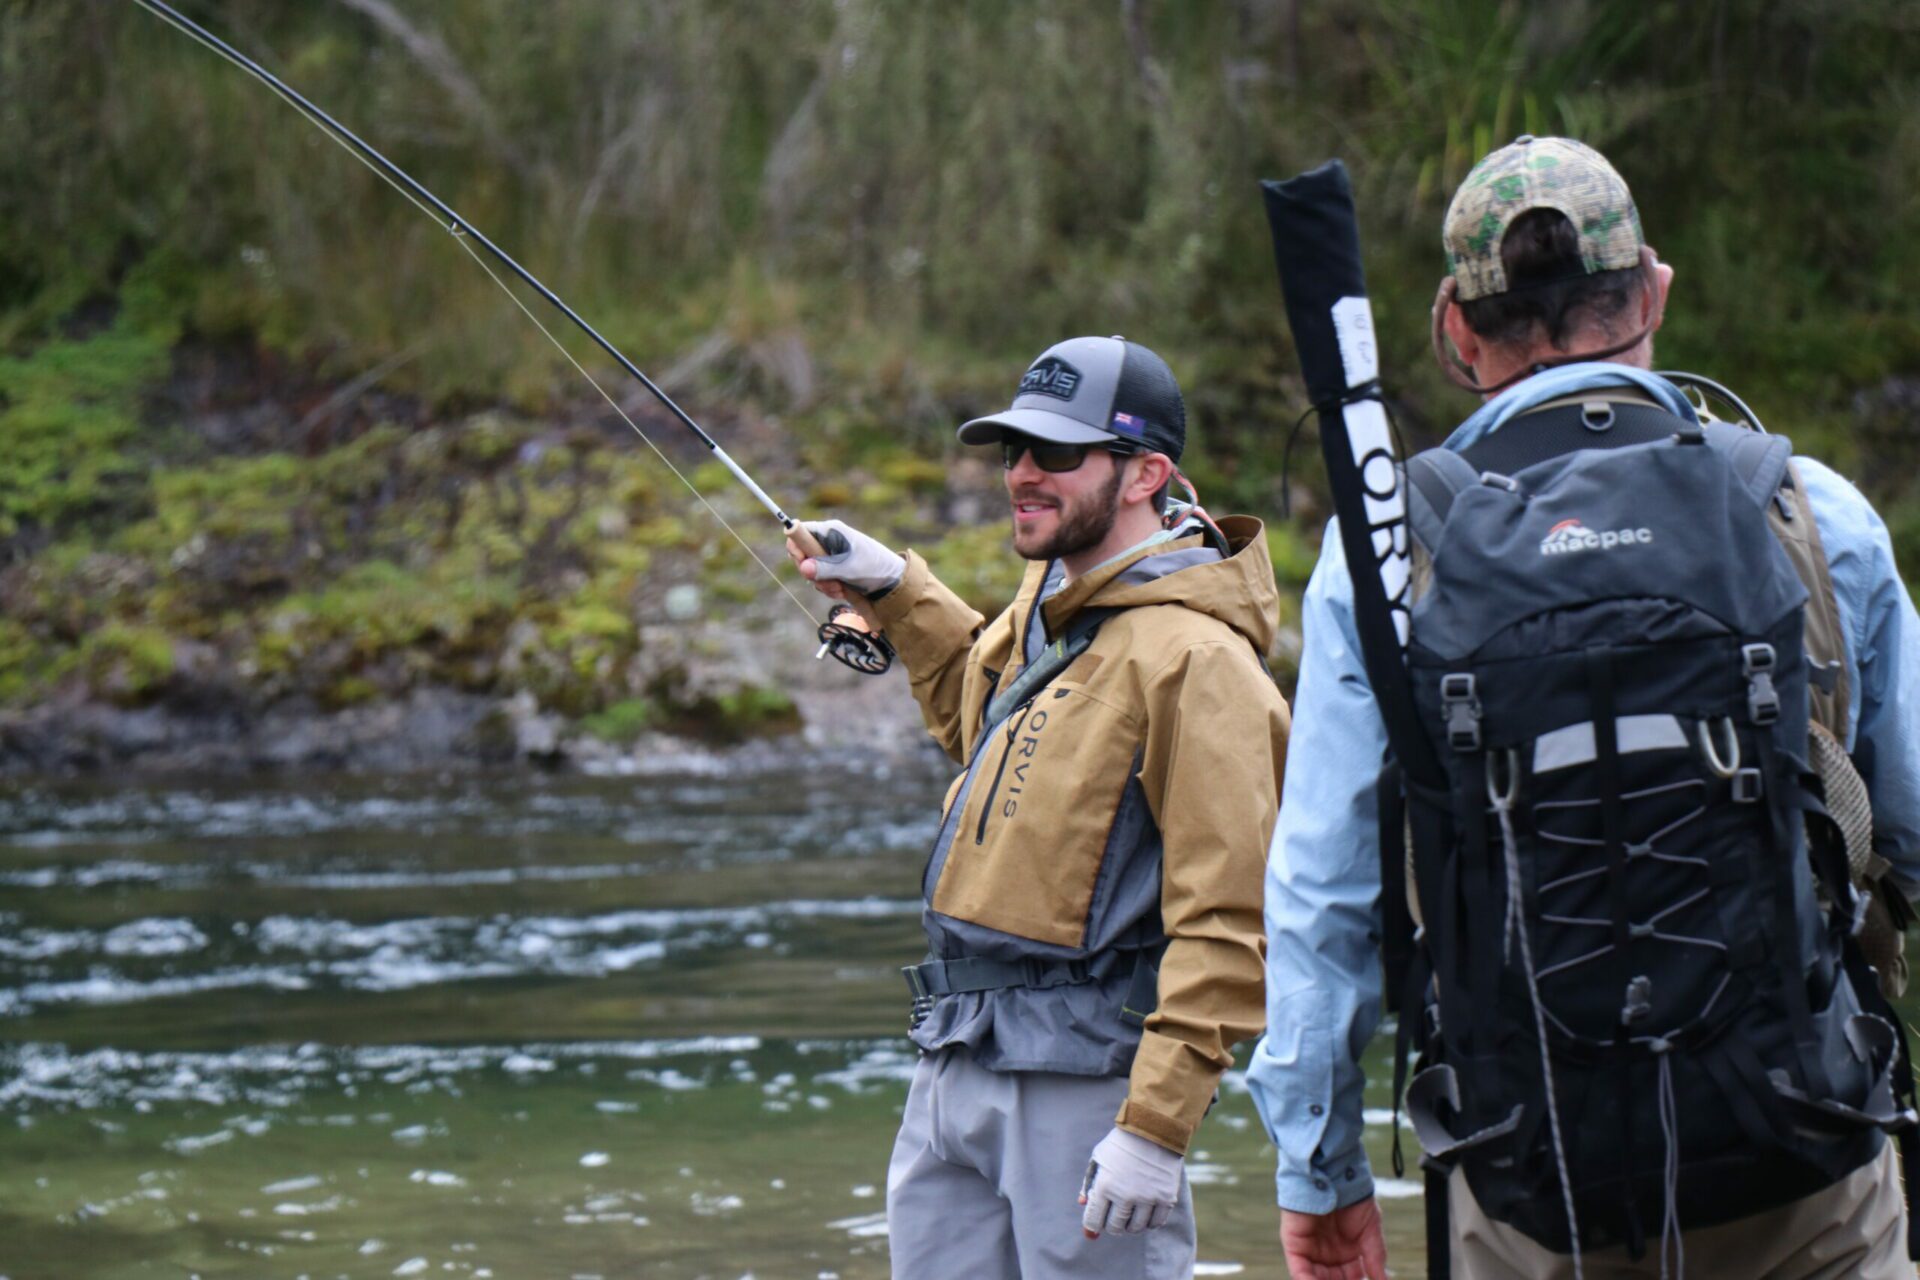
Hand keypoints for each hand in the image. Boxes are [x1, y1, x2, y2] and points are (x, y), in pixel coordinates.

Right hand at [785, 519, 903, 597]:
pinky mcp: (834, 569)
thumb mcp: (848, 568)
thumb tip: (803, 567)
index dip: (796, 546)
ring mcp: (830, 556)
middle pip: (802, 554)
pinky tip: (843, 591)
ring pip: (811, 571)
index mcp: (831, 531)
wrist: (891, 581)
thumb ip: (825, 568)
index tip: (802, 563)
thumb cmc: (873, 567)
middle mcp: (828, 541)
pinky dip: (830, 588)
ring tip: (841, 588)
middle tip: (827, 583)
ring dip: (823, 584)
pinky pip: (821, 580)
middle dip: (812, 573)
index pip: (801, 531)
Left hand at [1079, 1127, 1182, 1237]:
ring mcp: (1147, 1198)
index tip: (1095, 1223)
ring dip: (1130, 1225)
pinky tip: (1146, 1212)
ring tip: (1130, 1213)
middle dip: (1111, 1225)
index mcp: (1104, 1185)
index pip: (1094, 1220)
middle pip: (1115, 1227)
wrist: (1154, 1129)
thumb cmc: (1121, 1143)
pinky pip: (1156, 1223)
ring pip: (1136, 1228)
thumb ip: (1088, 1182)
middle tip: (1114, 1218)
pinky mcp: (1166, 1198)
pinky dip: (1149, 1222)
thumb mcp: (1099, 1158)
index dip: (1092, 1225)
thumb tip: (1082, 1204)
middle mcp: (1126, 1195)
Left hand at [1280, 1198, 1388, 1279]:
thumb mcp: (1371, 1229)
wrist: (1333, 1174)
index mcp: (1346, 1252)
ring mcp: (1310, 1250)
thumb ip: (1375, 1257)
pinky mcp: (1294, 1244)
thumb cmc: (1352, 1197)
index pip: (1351, 1278)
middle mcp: (1328, 1254)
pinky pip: (1299, 1271)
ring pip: (1316, 1279)